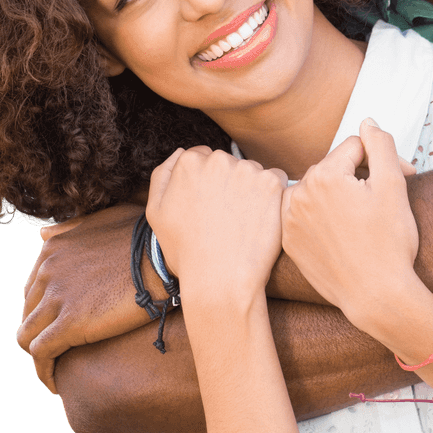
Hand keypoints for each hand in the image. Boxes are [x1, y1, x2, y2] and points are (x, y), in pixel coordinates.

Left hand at [18, 201, 156, 393]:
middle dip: (41, 331)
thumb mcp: (104, 218)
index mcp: (54, 248)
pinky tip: (55, 383)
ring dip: (38, 354)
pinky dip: (44, 371)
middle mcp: (47, 271)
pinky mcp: (68, 324)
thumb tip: (44, 235)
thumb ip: (72, 228)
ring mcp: (56, 297)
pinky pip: (41, 354)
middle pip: (28, 312)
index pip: (34, 288)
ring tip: (56, 369)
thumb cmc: (146, 235)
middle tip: (62, 348)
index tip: (61, 323)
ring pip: (26, 336)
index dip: (45, 309)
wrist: (163, 255)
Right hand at [147, 146, 287, 300]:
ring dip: (250, 190)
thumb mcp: (156, 213)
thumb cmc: (187, 252)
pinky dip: (272, 197)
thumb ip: (162, 175)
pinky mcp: (272, 183)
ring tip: (242, 222)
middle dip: (228, 184)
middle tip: (226, 217)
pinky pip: (276, 181)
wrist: (221, 280)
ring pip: (252, 173)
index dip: (206, 184)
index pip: (202, 158)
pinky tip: (261, 220)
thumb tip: (180, 152)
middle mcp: (219, 159)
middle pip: (228, 163)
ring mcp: (247, 169)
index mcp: (189, 163)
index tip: (210, 205)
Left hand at [281, 119, 418, 325]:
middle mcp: (299, 194)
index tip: (404, 177)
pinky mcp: (289, 242)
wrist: (376, 297)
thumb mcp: (393, 186)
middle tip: (385, 200)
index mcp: (324, 175)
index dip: (383, 160)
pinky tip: (342, 231)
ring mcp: (290, 220)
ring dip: (339, 195)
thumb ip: (380, 145)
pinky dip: (321, 216)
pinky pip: (305, 215)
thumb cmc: (389, 244)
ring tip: (362, 217)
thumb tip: (367, 121)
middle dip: (360, 177)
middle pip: (335, 168)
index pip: (356, 148)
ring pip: (319, 190)